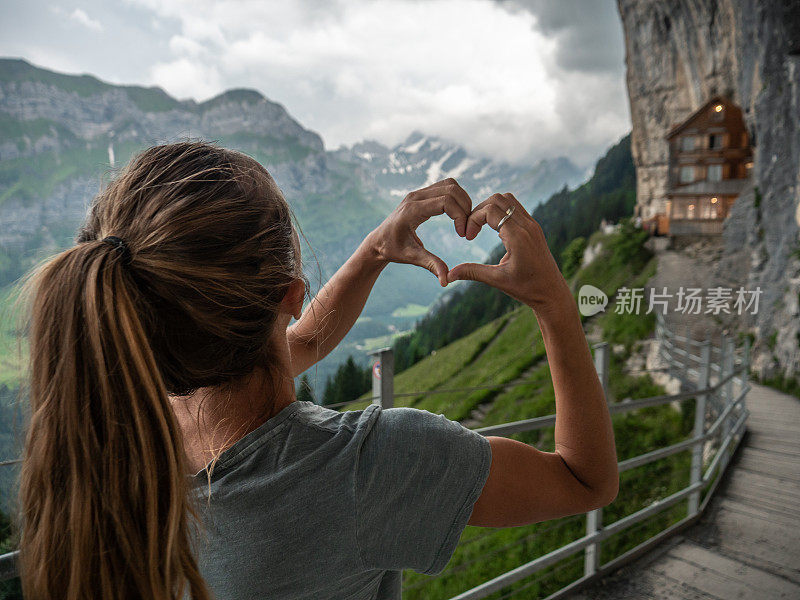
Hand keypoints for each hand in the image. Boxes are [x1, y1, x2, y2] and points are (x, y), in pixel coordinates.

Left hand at [369, 178, 471, 286]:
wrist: (379, 241)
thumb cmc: (393, 250)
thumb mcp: (412, 257)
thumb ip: (431, 265)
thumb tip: (446, 281)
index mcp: (412, 210)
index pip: (446, 201)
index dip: (460, 216)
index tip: (462, 234)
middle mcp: (415, 196)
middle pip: (451, 189)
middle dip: (465, 207)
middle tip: (467, 229)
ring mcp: (418, 192)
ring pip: (450, 184)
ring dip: (463, 201)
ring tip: (464, 222)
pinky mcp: (421, 193)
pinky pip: (445, 187)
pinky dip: (457, 198)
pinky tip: (457, 216)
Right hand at [446, 193, 570, 310]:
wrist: (553, 294)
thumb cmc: (527, 289)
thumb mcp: (497, 280)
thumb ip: (472, 272)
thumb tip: (448, 275)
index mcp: (518, 237)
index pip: (489, 210)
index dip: (473, 219)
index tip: (467, 238)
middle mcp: (527, 226)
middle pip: (498, 199)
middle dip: (479, 210)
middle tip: (471, 230)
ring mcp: (533, 225)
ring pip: (508, 200)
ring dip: (490, 208)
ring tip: (480, 227)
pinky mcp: (534, 228)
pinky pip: (515, 208)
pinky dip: (500, 212)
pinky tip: (493, 230)